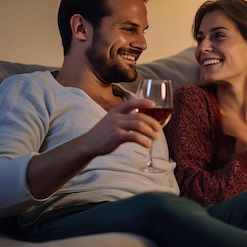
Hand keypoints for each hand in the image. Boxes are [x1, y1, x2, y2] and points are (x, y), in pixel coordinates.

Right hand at [27, 97, 160, 198]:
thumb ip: (123, 117)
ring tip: (155, 138)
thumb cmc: (102, 134)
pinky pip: (134, 137)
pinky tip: (147, 145)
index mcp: (116, 111)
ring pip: (139, 126)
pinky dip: (143, 141)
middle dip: (152, 122)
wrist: (88, 144)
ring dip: (150, 132)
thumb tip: (138, 115)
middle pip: (139, 116)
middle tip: (159, 129)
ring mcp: (116, 126)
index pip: (131, 102)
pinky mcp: (116, 137)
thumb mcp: (111, 121)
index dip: (143, 102)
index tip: (153, 104)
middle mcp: (116, 116)